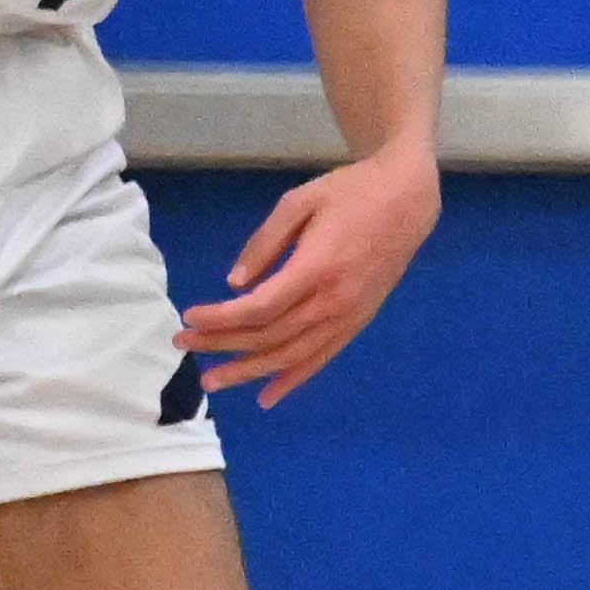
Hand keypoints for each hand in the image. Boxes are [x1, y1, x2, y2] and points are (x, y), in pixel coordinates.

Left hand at [177, 146, 441, 407]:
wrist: (407, 201)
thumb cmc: (351, 193)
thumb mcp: (300, 202)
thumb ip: (265, 243)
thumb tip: (235, 284)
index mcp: (317, 267)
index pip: (260, 307)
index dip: (222, 318)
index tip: (189, 318)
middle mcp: (333, 301)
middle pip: (270, 335)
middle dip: (222, 344)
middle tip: (182, 345)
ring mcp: (348, 316)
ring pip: (292, 355)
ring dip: (250, 371)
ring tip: (213, 381)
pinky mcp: (357, 322)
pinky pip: (321, 358)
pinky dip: (293, 380)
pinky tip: (267, 396)